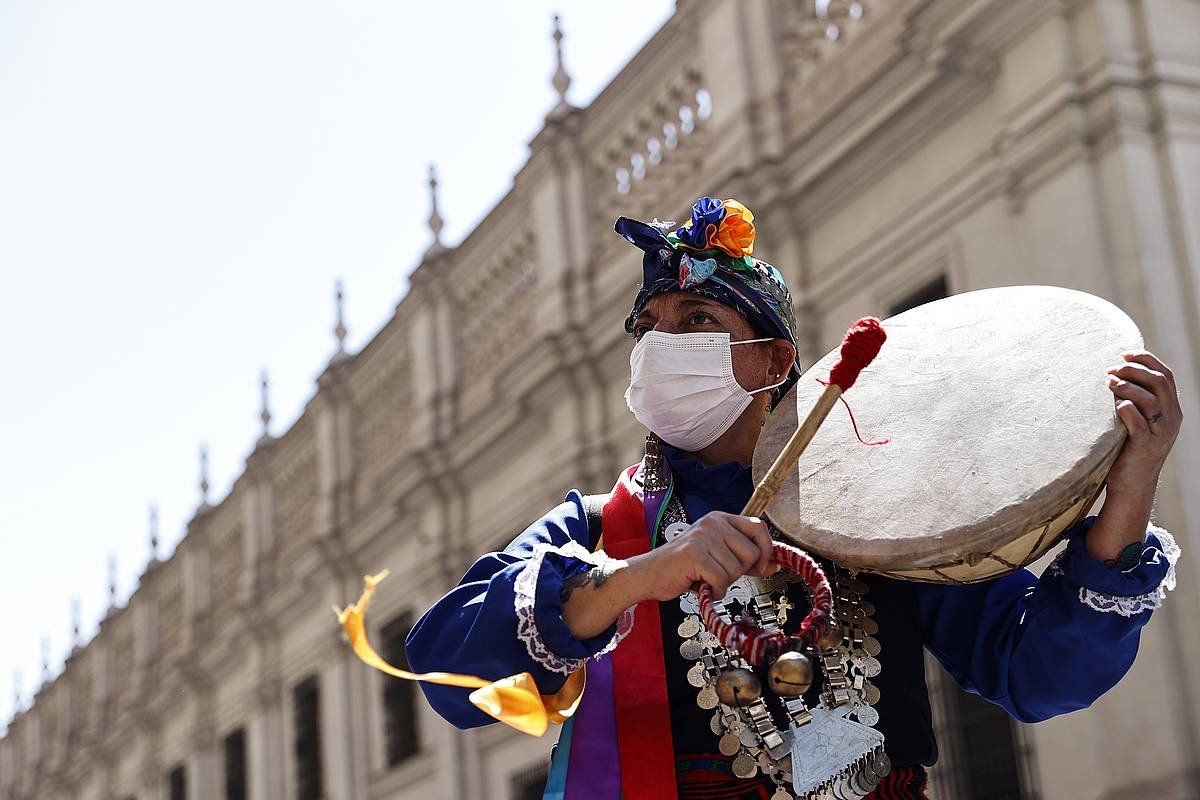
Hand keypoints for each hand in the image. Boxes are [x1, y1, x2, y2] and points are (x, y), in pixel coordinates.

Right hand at [625, 511, 775, 602]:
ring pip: (737, 569)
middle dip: (740, 571)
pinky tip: (702, 585)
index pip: (758, 527)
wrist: (649, 574)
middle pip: (752, 552)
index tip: (761, 566)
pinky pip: (721, 580)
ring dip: (723, 582)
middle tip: (719, 573)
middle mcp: (713, 523)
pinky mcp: (695, 554)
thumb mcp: (717, 557)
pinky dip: (714, 590)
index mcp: (720, 519)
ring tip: (705, 577)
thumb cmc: (683, 567)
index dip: (766, 550)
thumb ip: (745, 559)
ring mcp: (703, 537)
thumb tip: (774, 565)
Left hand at [1104, 350, 1182, 497]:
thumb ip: (1136, 400)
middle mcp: (1171, 418)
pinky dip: (1125, 409)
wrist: (1132, 483)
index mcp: (1172, 409)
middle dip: (1134, 369)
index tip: (1124, 353)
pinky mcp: (1145, 445)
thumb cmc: (1128, 448)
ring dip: (1127, 386)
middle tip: (1111, 369)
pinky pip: (1137, 422)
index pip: (1165, 375)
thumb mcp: (1139, 421)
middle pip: (1159, 382)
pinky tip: (1115, 404)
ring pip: (1149, 399)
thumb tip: (1115, 373)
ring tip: (1108, 382)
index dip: (1146, 360)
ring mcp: (1160, 433)